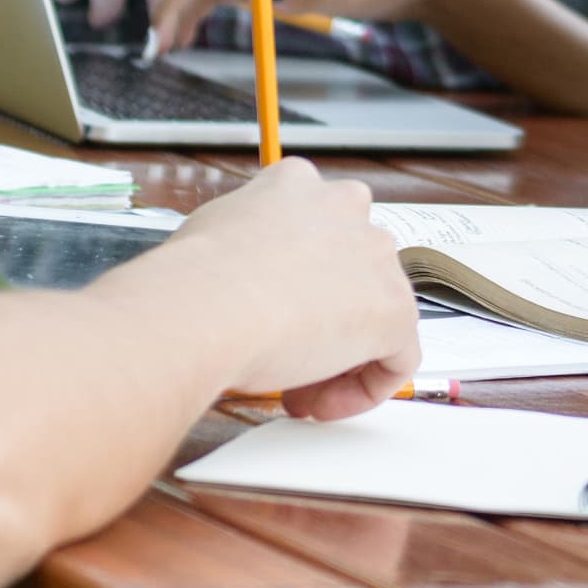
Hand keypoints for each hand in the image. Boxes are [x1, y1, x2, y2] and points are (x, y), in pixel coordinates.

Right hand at [156, 158, 419, 415]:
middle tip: (283, 354)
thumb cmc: (192, 278)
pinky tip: (319, 403)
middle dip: (321, 317)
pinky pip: (395, 359)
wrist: (207, 306)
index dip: (293, 283)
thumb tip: (239, 273)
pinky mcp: (394, 310)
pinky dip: (362, 389)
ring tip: (293, 389)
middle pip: (350, 271)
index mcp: (297, 184)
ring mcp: (376, 257)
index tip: (268, 312)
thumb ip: (243, 244)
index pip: (314, 231)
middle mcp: (345, 208)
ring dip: (338, 357)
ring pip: (374, 314)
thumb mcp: (209, 234)